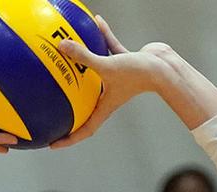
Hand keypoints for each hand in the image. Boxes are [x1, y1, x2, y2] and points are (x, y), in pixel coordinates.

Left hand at [51, 16, 175, 147]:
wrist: (165, 65)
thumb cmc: (138, 73)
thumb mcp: (107, 66)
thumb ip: (84, 56)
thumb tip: (61, 45)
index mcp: (106, 106)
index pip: (85, 129)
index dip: (69, 139)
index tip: (53, 144)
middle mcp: (110, 95)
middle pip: (86, 104)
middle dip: (71, 105)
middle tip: (52, 103)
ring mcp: (117, 78)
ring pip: (95, 73)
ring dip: (83, 63)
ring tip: (68, 52)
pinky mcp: (125, 62)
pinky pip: (109, 49)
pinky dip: (103, 37)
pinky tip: (96, 21)